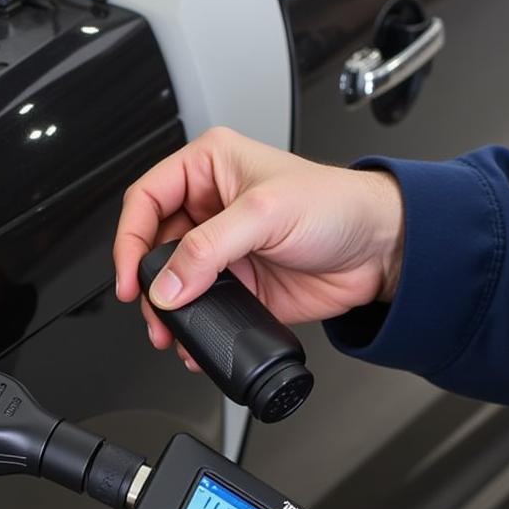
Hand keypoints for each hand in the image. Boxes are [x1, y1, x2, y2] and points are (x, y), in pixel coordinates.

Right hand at [113, 127, 404, 370]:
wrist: (379, 252)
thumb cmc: (338, 206)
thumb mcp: (265, 214)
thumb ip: (208, 249)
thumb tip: (168, 286)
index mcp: (209, 168)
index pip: (146, 200)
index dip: (129, 239)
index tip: (130, 277)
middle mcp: (210, 207)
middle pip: (152, 247)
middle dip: (147, 283)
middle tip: (153, 311)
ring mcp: (221, 249)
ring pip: (172, 283)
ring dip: (166, 311)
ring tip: (169, 332)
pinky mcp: (235, 284)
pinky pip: (199, 309)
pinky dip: (192, 328)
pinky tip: (194, 339)